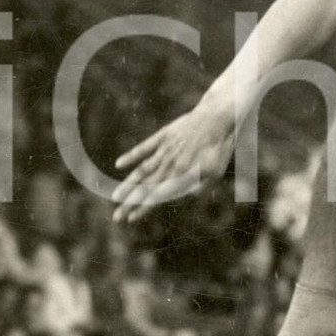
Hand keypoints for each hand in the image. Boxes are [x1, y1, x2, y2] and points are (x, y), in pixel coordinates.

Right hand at [112, 105, 234, 223]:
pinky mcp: (163, 136)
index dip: (143, 208)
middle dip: (129, 203)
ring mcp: (164, 150)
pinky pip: (144, 147)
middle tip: (116, 217)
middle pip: (145, 188)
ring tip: (114, 196)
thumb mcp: (216, 171)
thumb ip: (199, 186)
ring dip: (127, 185)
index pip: (158, 196)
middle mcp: (169, 164)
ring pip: (141, 171)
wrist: (218, 116)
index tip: (130, 219)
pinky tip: (119, 164)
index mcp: (182, 175)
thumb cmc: (220, 146)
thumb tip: (186, 196)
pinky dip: (131, 155)